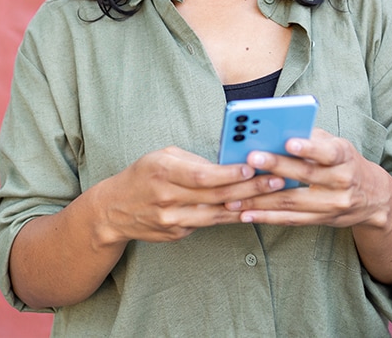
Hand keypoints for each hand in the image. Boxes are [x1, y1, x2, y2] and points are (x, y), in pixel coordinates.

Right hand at [96, 146, 286, 244]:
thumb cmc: (143, 175)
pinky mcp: (177, 234)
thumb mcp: (162, 156)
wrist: (114, 211)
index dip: (229, 173)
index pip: (202, 175)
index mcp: (162, 171)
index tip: (253, 166)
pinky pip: (209, 223)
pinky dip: (231, 215)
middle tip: (277, 180)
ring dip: (247, 205)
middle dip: (249, 188)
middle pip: (215, 195)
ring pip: (217, 214)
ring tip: (272, 197)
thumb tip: (229, 162)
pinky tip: (251, 209)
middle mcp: (167, 198)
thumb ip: (193, 161)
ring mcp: (172, 221)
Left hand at [223, 128, 391, 227]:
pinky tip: (245, 214)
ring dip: (261, 199)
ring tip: (235, 195)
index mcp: (345, 158)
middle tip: (251, 159)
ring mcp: (332, 205)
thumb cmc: (345, 162)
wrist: (373, 198)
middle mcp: (341, 182)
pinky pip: (290, 220)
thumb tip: (275, 129)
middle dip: (276, 167)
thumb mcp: (337, 145)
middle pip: (305, 175)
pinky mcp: (321, 221)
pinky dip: (266, 217)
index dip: (309, 148)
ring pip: (292, 201)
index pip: (328, 152)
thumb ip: (310, 137)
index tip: (289, 141)